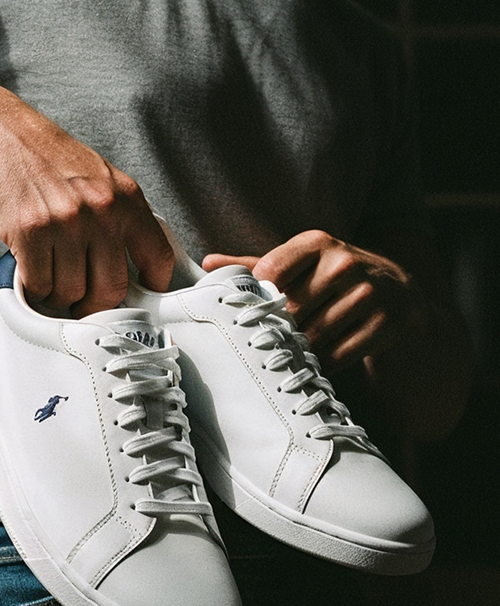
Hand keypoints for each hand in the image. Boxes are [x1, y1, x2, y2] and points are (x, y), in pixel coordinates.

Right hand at [0, 88, 173, 314]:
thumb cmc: (47, 159)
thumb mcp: (101, 180)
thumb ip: (120, 219)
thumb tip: (133, 269)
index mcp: (127, 198)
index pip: (158, 258)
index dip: (150, 289)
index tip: (138, 299)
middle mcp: (101, 210)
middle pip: (112, 289)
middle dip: (95, 304)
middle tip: (83, 302)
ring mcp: (66, 221)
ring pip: (72, 293)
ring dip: (59, 295)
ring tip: (51, 275)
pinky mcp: (31, 231)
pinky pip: (41, 285)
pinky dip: (35, 287)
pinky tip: (32, 269)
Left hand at [203, 229, 424, 369]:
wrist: (398, 292)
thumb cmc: (332, 278)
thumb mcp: (300, 263)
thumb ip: (255, 265)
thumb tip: (208, 264)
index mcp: (317, 242)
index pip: (270, 271)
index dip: (257, 298)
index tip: (253, 313)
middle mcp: (344, 262)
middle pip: (290, 310)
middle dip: (279, 330)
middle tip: (270, 341)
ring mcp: (366, 293)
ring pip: (313, 336)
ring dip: (300, 350)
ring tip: (294, 350)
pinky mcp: (383, 323)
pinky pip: (338, 355)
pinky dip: (323, 363)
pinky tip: (319, 360)